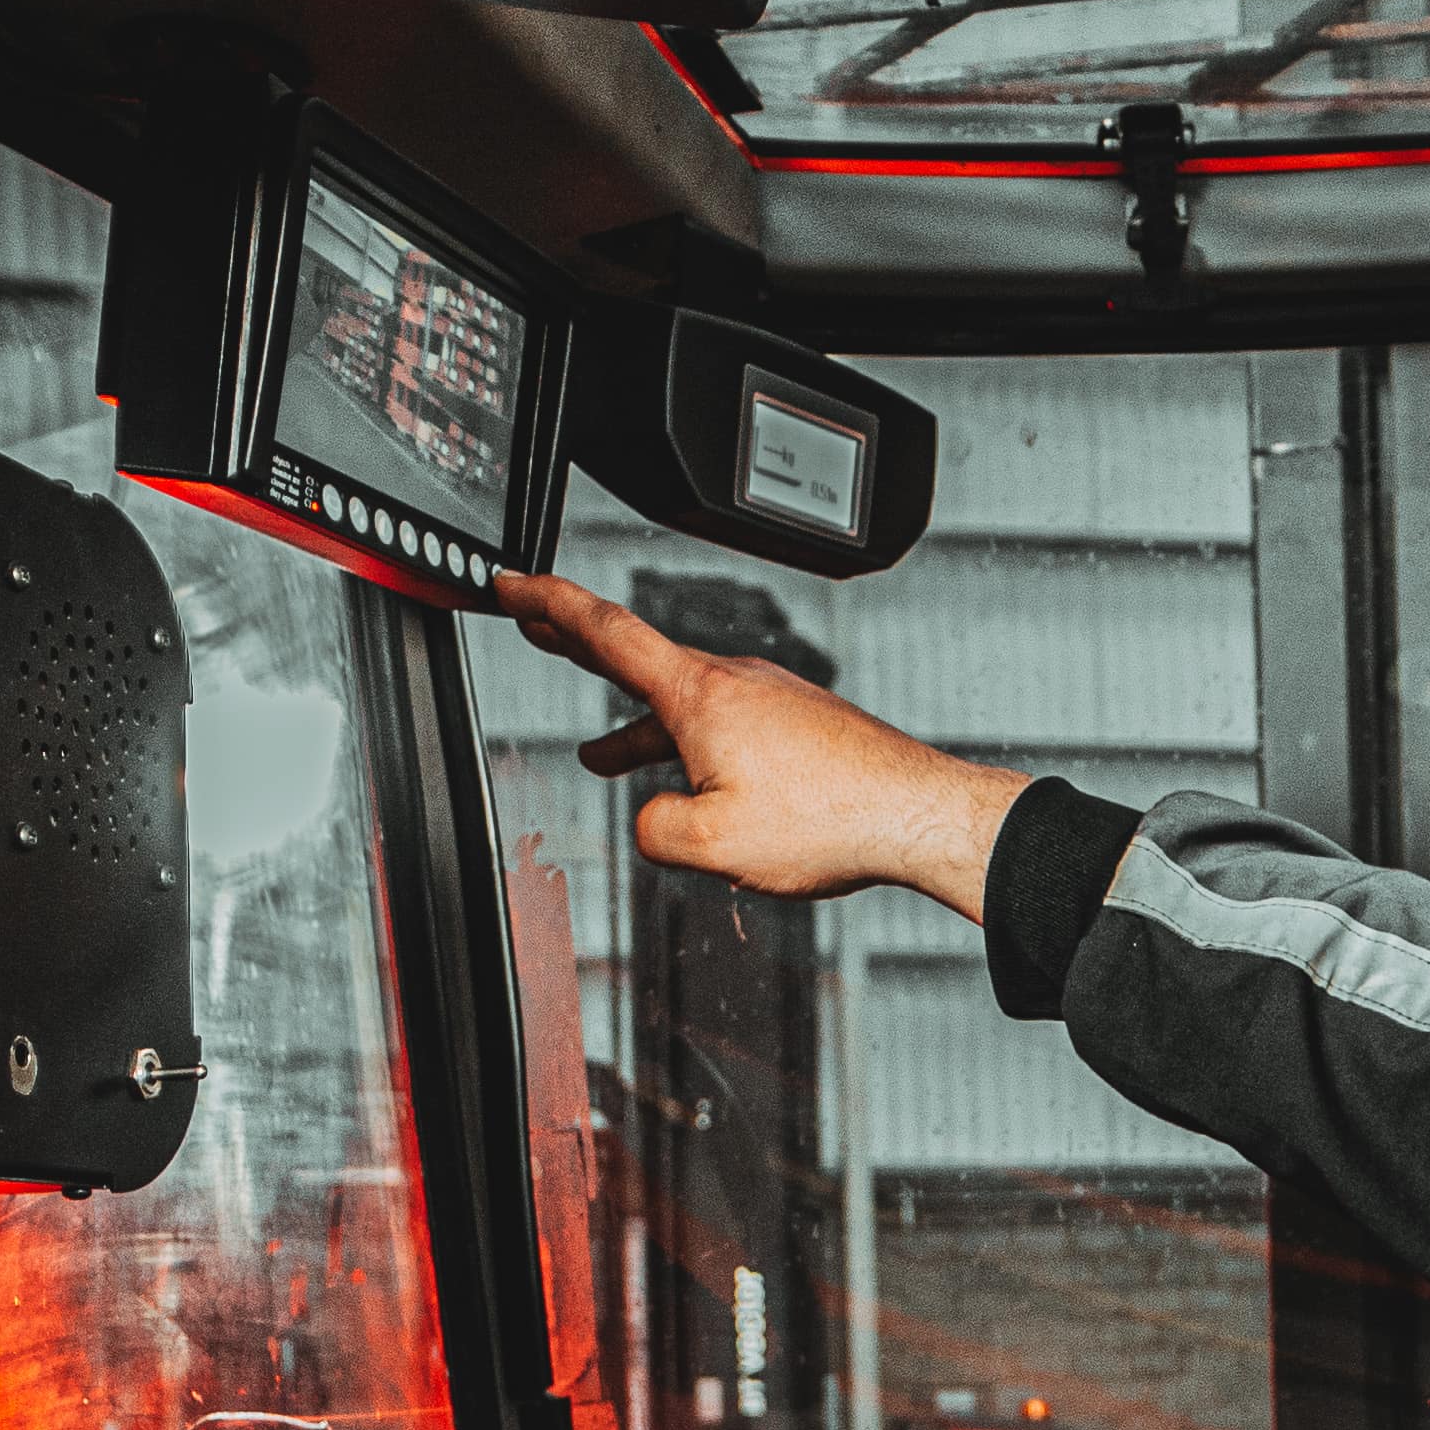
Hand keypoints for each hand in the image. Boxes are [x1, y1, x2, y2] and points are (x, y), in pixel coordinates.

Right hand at [490, 567, 1031, 912]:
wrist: (916, 814)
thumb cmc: (831, 819)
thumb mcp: (712, 845)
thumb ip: (655, 831)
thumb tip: (652, 821)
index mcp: (701, 696)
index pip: (606, 632)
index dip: (549, 604)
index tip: (514, 584)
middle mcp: (735, 682)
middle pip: (639, 656)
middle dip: (578, 644)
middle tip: (536, 624)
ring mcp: (769, 698)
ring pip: (684, 705)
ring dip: (636, 725)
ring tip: (602, 754)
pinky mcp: (798, 722)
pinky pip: (725, 726)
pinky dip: (690, 744)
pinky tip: (696, 784)